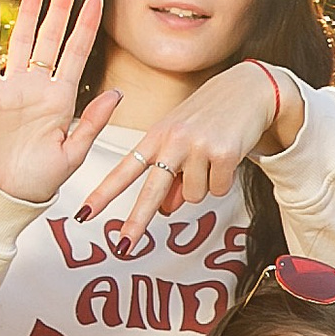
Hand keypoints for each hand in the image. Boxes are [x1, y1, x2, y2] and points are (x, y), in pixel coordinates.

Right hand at [0, 0, 121, 204]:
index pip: (80, 50)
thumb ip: (94, 122)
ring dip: (30, 8)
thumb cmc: (43, 176)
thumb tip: (118, 93)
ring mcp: (14, 86)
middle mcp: (40, 85)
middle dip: (63, 5)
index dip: (89, 23)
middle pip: (53, 35)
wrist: (7, 191)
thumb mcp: (76, 151)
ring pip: (23, 37)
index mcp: (64, 96)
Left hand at [77, 60, 300, 245]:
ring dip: (204, 185)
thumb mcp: (184, 141)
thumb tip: (166, 210)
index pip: (124, 170)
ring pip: (193, 196)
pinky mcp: (223, 153)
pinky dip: (224, 181)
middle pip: (151, 192)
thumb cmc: (212, 116)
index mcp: (156, 137)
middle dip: (136, 222)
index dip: (103, 194)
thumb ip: (173, 176)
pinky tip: (227, 158)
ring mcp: (197, 147)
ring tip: (212, 159)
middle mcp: (172, 141)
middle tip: (123, 246)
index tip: (85, 213)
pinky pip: (218, 189)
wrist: (249, 89)